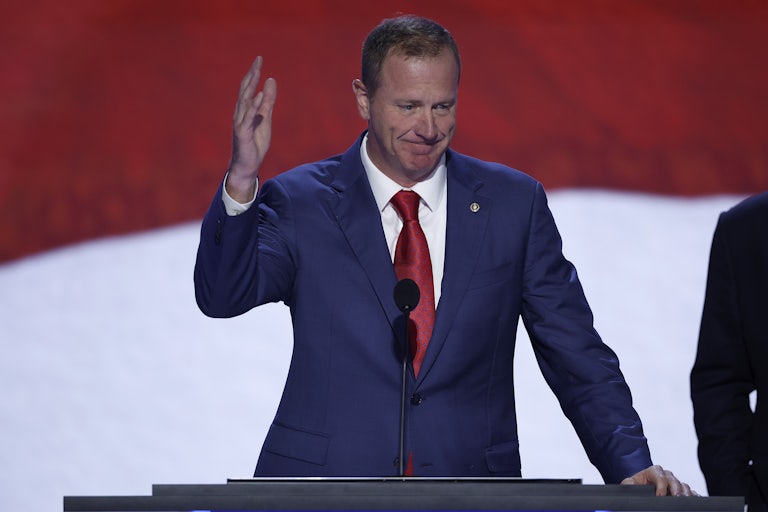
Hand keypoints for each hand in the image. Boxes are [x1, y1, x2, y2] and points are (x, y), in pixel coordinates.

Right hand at [227, 56, 277, 202]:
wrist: (248, 166)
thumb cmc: (255, 143)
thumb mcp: (265, 120)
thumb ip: (268, 102)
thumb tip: (271, 81)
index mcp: (245, 109)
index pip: (248, 87)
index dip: (253, 73)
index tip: (259, 59)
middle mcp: (240, 113)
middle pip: (245, 90)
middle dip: (252, 74)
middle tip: (258, 59)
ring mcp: (240, 123)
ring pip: (244, 101)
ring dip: (251, 86)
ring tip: (257, 72)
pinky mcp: (242, 134)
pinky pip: (248, 118)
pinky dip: (253, 106)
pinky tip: (259, 96)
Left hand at [621, 465, 697, 495]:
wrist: (642, 489)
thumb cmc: (637, 485)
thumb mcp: (630, 483)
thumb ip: (629, 483)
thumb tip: (628, 484)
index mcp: (654, 471)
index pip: (660, 475)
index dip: (661, 485)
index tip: (660, 495)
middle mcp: (666, 476)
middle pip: (674, 480)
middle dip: (676, 490)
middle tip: (676, 498)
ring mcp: (675, 483)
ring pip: (684, 486)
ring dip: (685, 493)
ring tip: (684, 501)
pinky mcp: (681, 491)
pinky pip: (691, 492)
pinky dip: (692, 496)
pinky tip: (692, 500)